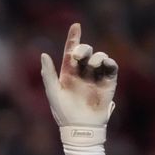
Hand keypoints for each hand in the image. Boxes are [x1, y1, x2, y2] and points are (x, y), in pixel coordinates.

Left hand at [40, 23, 117, 145]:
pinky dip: (109, 62)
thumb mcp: (53, 92)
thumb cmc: (64, 113)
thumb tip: (43, 54)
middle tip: (80, 56)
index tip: (76, 25)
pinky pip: (111, 67)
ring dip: (96, 57)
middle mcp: (82, 73)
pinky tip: (105, 63)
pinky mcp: (108, 83)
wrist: (80, 128)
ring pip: (99, 57)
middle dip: (84, 49)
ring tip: (93, 65)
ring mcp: (96, 77)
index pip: (71, 52)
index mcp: (68, 73)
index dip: (73, 38)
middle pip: (85, 52)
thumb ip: (48, 74)